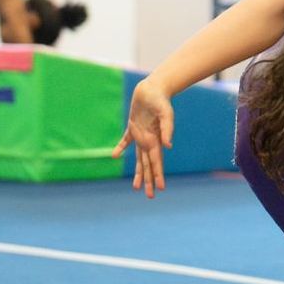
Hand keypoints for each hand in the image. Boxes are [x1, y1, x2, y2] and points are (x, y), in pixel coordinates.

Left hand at [114, 78, 173, 197]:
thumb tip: (168, 146)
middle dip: (149, 180)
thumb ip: (168, 129)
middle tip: (150, 196)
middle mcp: (149, 140)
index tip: (160, 189)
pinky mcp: (133, 126)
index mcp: (156, 140)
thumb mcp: (166, 113)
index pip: (157, 162)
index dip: (158, 175)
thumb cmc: (160, 99)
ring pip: (139, 158)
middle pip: (148, 165)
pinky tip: (115, 155)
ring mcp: (141, 134)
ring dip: (139, 172)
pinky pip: (126, 141)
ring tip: (135, 187)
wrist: (154, 87)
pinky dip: (121, 148)